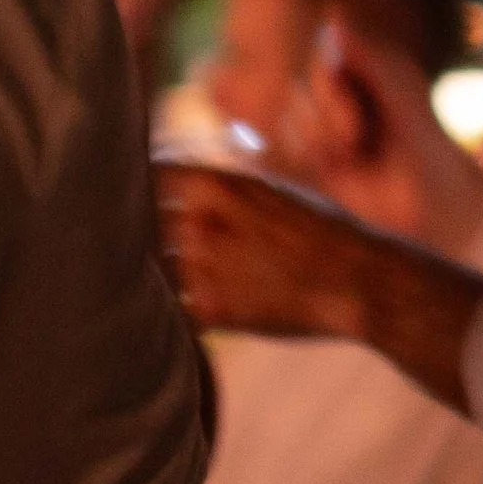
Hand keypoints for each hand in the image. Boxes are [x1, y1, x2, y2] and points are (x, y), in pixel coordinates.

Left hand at [157, 160, 482, 409]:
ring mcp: (204, 270)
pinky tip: (188, 303)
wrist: (356, 281)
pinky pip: (172, 306)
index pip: (148, 171)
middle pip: (139, 220)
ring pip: (151, 266)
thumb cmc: (319, 228)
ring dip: (154, 269)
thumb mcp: (269, 188)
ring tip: (158, 272)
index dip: (135, 179)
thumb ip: (220, 187)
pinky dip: (174, 306)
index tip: (127, 187)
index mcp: (216, 183)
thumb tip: (178, 179)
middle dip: (136, 225)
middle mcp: (203, 223)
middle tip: (125, 232)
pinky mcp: (213, 311)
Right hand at [283, 19, 482, 259]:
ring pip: (291, 111)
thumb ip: (369, 54)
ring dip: (321, 135)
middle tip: (358, 134)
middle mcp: (342, 88)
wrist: (433, 199)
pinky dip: (311, 152)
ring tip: (355, 152)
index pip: (322, 48)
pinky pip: (289, 140)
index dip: (328, 75)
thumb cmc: (427, 138)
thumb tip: (332, 12)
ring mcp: (326, 120)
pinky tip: (338, 165)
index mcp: (364, 64)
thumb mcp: (402, 90)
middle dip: (328, 109)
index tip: (351, 93)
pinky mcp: (315, 153)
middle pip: (302, 82)